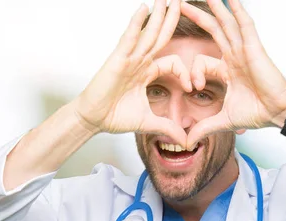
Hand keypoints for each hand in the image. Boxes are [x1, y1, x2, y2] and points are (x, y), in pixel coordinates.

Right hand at [73, 0, 191, 146]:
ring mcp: (129, 58)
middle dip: (171, 19)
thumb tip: (187, 142)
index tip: (192, 88)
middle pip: (160, 36)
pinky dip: (137, 24)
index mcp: (147, 72)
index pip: (171, 62)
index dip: (184, 72)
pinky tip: (144, 9)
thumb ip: (169, 128)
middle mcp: (139, 61)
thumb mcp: (150, 122)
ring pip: (148, 33)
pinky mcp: (118, 59)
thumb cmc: (116, 116)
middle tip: (182, 1)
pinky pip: (130, 38)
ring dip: (158, 15)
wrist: (94, 120)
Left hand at [180, 0, 285, 148]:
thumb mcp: (223, 120)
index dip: (195, 72)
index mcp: (228, 70)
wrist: (278, 112)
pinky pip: (244, 23)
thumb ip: (204, 127)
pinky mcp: (253, 47)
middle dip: (197, 15)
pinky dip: (236, 10)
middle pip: (214, 29)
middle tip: (179, 3)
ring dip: (215, 6)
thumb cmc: (259, 113)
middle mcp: (236, 55)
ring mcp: (244, 49)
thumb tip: (187, 140)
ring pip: (226, 22)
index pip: (204, 61)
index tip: (195, 87)